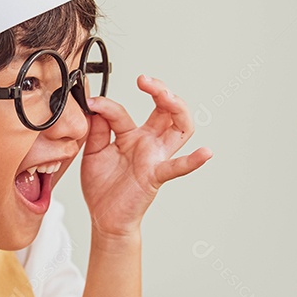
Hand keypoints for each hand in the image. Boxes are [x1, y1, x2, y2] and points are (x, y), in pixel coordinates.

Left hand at [80, 75, 211, 237]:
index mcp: (130, 135)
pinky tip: (206, 153)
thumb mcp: (93, 152)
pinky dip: (193, 161)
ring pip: (179, 128)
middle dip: (159, 90)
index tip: (90, 102)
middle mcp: (147, 142)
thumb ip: (96, 130)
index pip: (122, 112)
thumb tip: (93, 105)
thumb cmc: (102, 186)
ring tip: (168, 97)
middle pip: (165, 110)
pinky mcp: (156, 175)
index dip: (106, 105)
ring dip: (177, 110)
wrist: (103, 217)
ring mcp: (155, 157)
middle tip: (144, 79)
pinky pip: (178, 167)